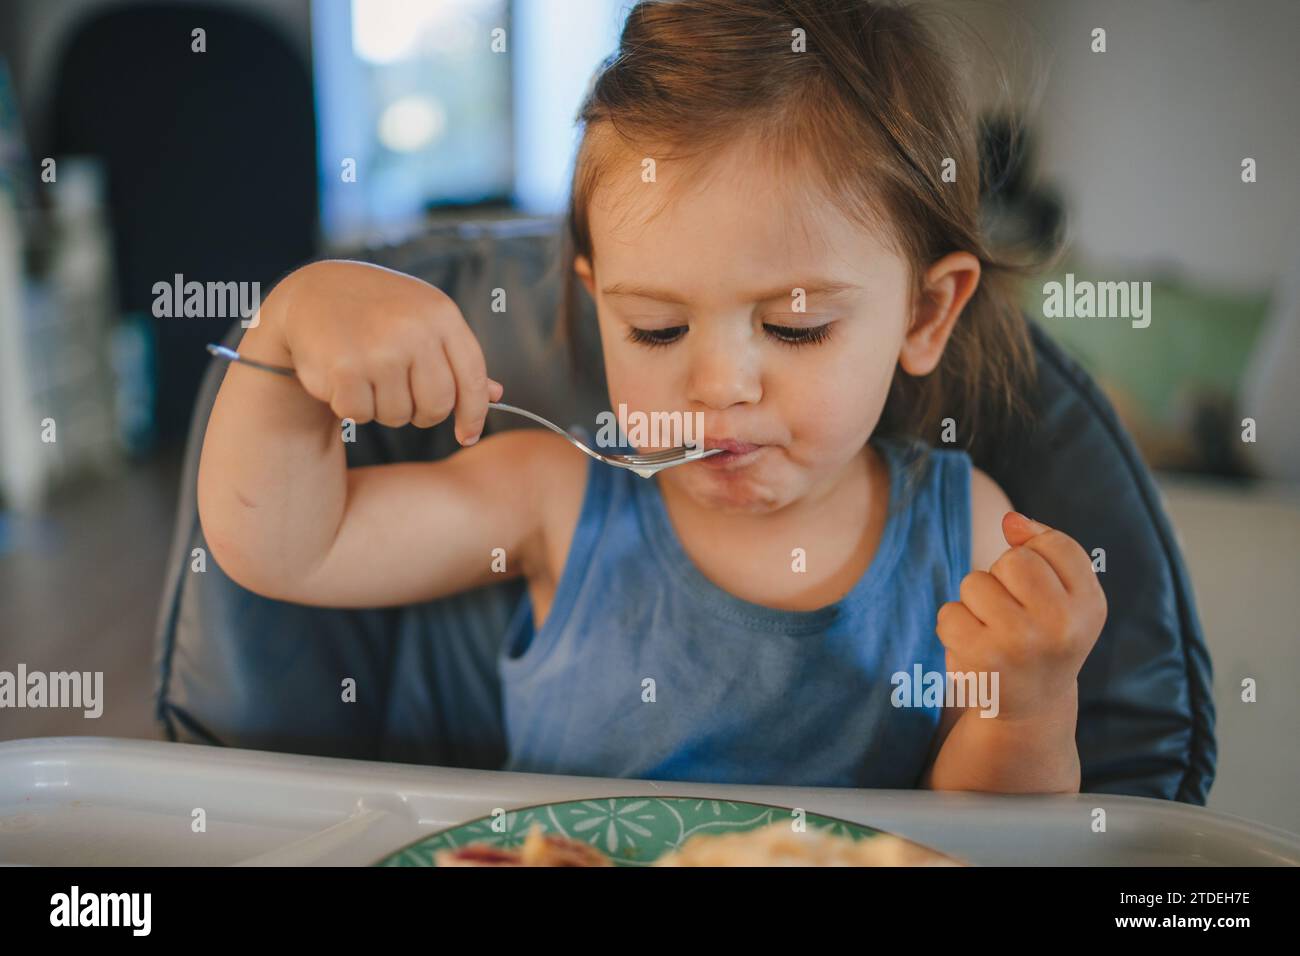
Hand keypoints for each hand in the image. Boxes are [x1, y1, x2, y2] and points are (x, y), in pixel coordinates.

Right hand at [258, 259, 503, 443]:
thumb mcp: (424, 321)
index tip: (466, 435)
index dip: (473, 414)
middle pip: (437, 406)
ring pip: (398, 415)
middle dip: (422, 414)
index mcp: (441, 314)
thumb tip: (496, 395)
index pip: (472, 379)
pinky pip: (361, 415)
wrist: (312, 293)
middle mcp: (415, 331)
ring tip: (368, 377)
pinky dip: (351, 407)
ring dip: (383, 408)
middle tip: (403, 399)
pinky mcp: (346, 369)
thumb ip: (457, 359)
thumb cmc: (378, 311)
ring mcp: (381, 350)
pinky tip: (343, 379)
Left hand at [935, 512, 1106, 720]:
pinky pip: (948, 612)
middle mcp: (1062, 625)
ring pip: (975, 583)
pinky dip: (953, 626)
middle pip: (1013, 559)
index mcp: (1089, 604)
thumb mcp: (1063, 593)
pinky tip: (975, 648)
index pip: (1053, 544)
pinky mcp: (981, 658)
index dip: (1035, 557)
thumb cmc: (1045, 635)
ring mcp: (1021, 642)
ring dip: (975, 603)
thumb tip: (1010, 520)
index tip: (1039, 589)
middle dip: (1002, 577)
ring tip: (995, 632)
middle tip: (1013, 611)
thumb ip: (1043, 547)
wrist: (1031, 706)